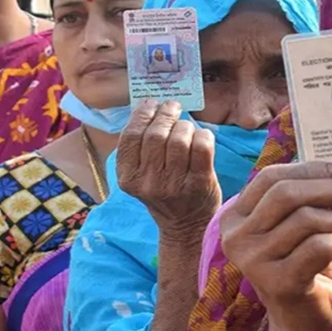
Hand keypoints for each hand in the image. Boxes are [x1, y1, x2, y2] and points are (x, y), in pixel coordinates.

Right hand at [116, 99, 221, 239]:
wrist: (186, 226)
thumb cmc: (164, 192)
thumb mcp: (142, 174)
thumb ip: (140, 146)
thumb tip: (148, 105)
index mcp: (128, 178)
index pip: (132, 136)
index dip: (142, 114)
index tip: (152, 104)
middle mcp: (148, 183)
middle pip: (156, 134)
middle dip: (166, 114)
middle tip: (173, 107)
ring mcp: (174, 185)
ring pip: (179, 138)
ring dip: (185, 125)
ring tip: (186, 126)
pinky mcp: (199, 184)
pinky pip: (201, 147)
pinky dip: (203, 135)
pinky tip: (201, 136)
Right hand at [218, 161, 331, 330]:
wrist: (304, 325)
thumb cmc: (302, 268)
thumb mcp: (292, 228)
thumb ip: (298, 198)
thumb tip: (331, 167)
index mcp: (233, 220)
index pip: (269, 178)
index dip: (310, 170)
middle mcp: (236, 240)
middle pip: (286, 194)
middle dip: (327, 190)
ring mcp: (254, 262)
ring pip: (307, 219)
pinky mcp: (280, 283)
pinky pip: (320, 245)